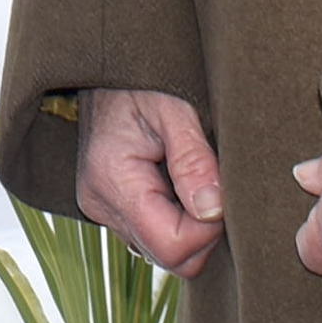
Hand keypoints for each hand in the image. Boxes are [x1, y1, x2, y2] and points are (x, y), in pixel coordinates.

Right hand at [75, 88, 224, 278]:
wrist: (106, 65)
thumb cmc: (139, 79)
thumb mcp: (174, 107)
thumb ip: (194, 160)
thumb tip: (214, 210)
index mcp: (112, 179)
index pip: (170, 244)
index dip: (207, 229)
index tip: (220, 193)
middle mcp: (100, 203)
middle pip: (169, 257)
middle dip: (202, 231)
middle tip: (212, 184)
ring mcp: (103, 209)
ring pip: (163, 251)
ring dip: (189, 226)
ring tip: (192, 178)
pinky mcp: (111, 208)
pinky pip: (153, 236)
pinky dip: (175, 220)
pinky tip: (178, 185)